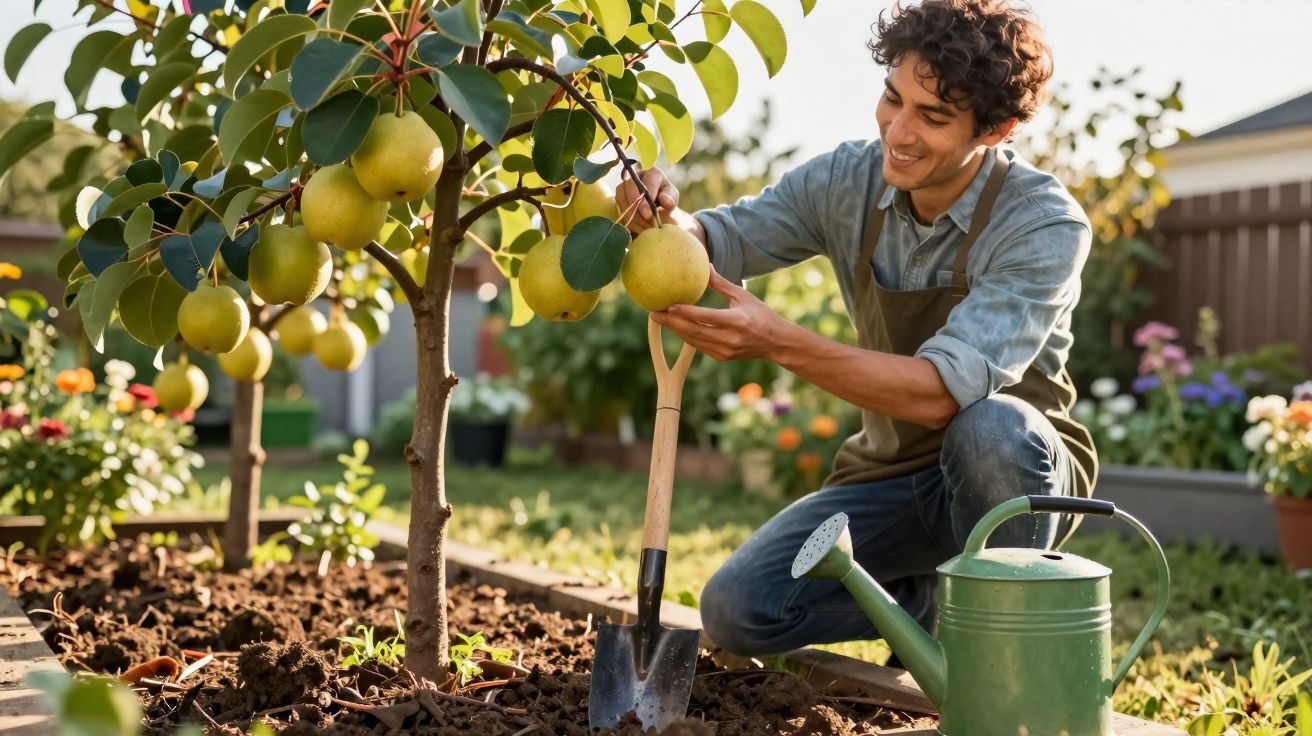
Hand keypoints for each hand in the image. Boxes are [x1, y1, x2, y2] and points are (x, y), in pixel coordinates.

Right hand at [616, 167, 678, 233]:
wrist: (659, 207)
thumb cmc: (666, 200)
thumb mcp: (672, 198)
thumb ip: (670, 198)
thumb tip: (665, 201)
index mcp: (652, 173)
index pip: (648, 181)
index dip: (647, 198)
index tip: (648, 215)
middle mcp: (636, 176)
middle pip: (630, 186)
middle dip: (637, 206)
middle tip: (644, 221)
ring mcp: (625, 186)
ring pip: (622, 198)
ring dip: (632, 214)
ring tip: (644, 227)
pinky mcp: (619, 197)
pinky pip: (619, 207)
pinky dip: (628, 219)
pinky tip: (637, 228)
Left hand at [651, 268, 790, 361]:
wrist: (776, 343)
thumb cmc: (761, 315)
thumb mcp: (742, 296)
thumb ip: (721, 284)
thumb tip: (704, 266)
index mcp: (737, 321)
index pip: (706, 317)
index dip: (686, 312)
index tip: (668, 305)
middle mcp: (730, 338)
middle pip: (694, 331)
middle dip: (671, 323)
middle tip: (654, 313)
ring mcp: (725, 350)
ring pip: (693, 340)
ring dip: (675, 330)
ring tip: (659, 319)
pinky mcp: (722, 357)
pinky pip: (699, 346)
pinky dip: (686, 336)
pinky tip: (675, 328)